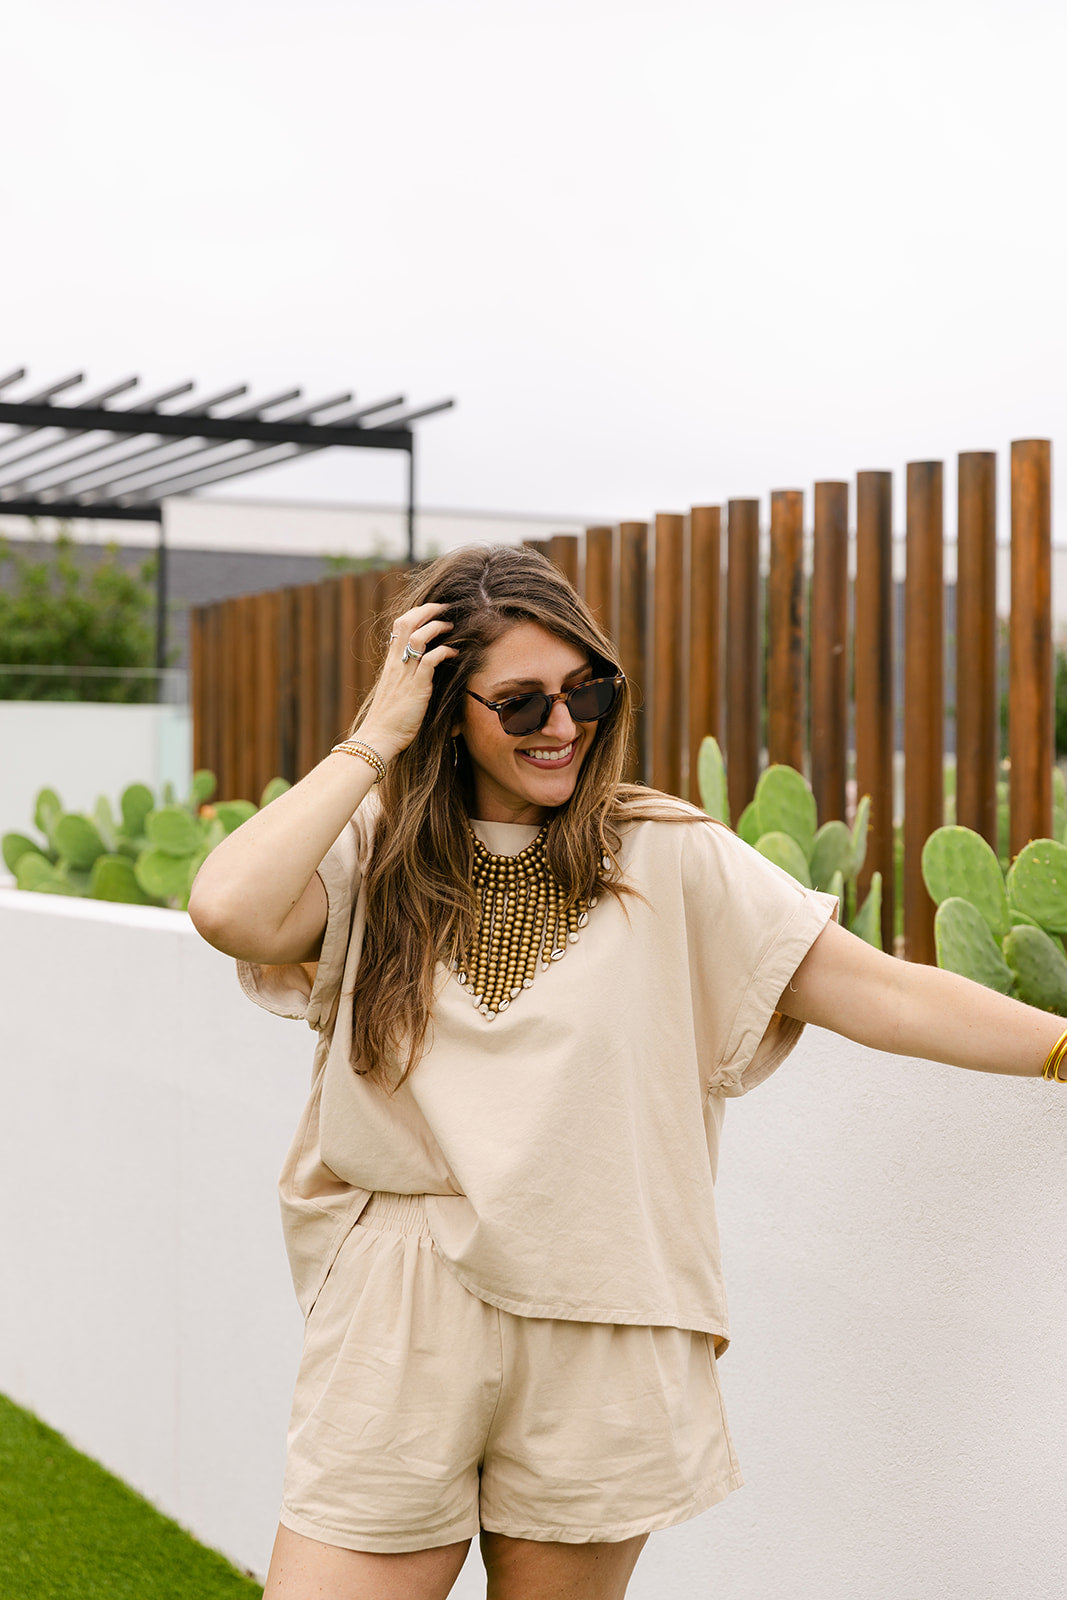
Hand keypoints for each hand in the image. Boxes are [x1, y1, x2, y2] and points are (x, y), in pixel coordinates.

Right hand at [352, 602, 457, 758]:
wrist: (379, 737)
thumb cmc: (389, 717)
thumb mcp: (394, 688)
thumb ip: (404, 673)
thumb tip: (419, 664)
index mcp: (391, 662)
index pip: (400, 625)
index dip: (417, 612)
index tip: (433, 610)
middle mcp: (396, 663)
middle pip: (407, 623)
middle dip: (428, 610)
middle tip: (446, 608)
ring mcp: (405, 674)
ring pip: (418, 638)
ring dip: (437, 627)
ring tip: (451, 627)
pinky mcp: (416, 688)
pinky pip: (430, 661)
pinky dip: (444, 652)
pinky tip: (455, 653)